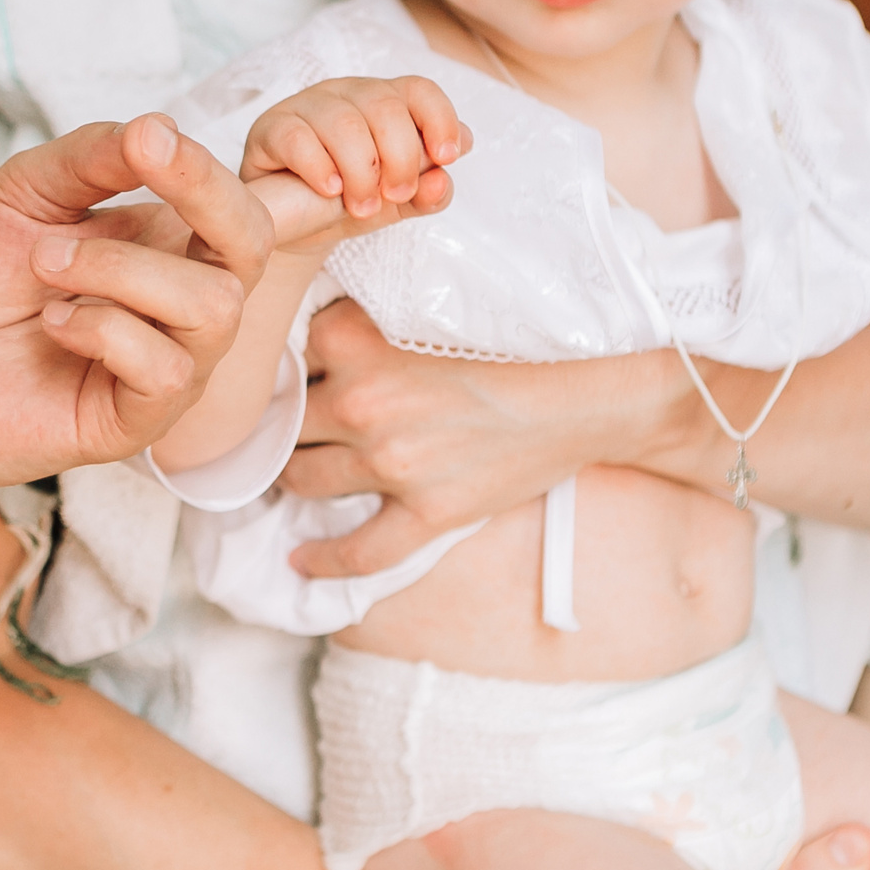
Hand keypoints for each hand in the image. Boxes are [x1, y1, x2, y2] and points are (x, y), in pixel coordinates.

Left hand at [0, 115, 272, 495]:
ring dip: (119, 269)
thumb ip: (91, 157)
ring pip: (213, 306)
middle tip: (136, 166)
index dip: (207, 168)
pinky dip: (103, 330)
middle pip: (253, 247)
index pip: (235, 204)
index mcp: (168, 248)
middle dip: (204, 195)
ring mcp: (171, 368)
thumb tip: (158, 128)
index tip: (147, 138)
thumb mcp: (25, 192)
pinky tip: (54, 324)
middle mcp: (184, 308)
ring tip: (46, 266)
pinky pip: (168, 369)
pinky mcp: (140, 423)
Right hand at [241, 77, 465, 254]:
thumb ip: (428, 194)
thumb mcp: (397, 203)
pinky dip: (319, 168)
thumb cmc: (350, 201)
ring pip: (344, 124)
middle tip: (395, 196)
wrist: (294, 225)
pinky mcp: (272, 128)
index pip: (419, 91)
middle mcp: (348, 94)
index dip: (440, 120)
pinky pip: (298, 138)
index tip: (445, 158)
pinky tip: (329, 190)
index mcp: (385, 103)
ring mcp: (308, 106)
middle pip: (385, 107)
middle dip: (400, 158)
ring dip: (361, 172)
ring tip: (361, 205)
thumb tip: (442, 180)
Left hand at [276, 302, 689, 576]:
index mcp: (359, 342)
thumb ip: (363, 323)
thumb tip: (304, 336)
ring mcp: (393, 464)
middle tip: (287, 425)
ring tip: (296, 473)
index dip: (292, 365)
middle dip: (286, 423)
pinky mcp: (426, 513)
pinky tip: (299, 559)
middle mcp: (366, 403)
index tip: (295, 372)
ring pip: (304, 479)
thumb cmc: (509, 346)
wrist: (583, 395)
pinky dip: (323, 559)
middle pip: (288, 421)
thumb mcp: (424, 310)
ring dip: (295, 478)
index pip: (289, 355)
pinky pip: (358, 550)